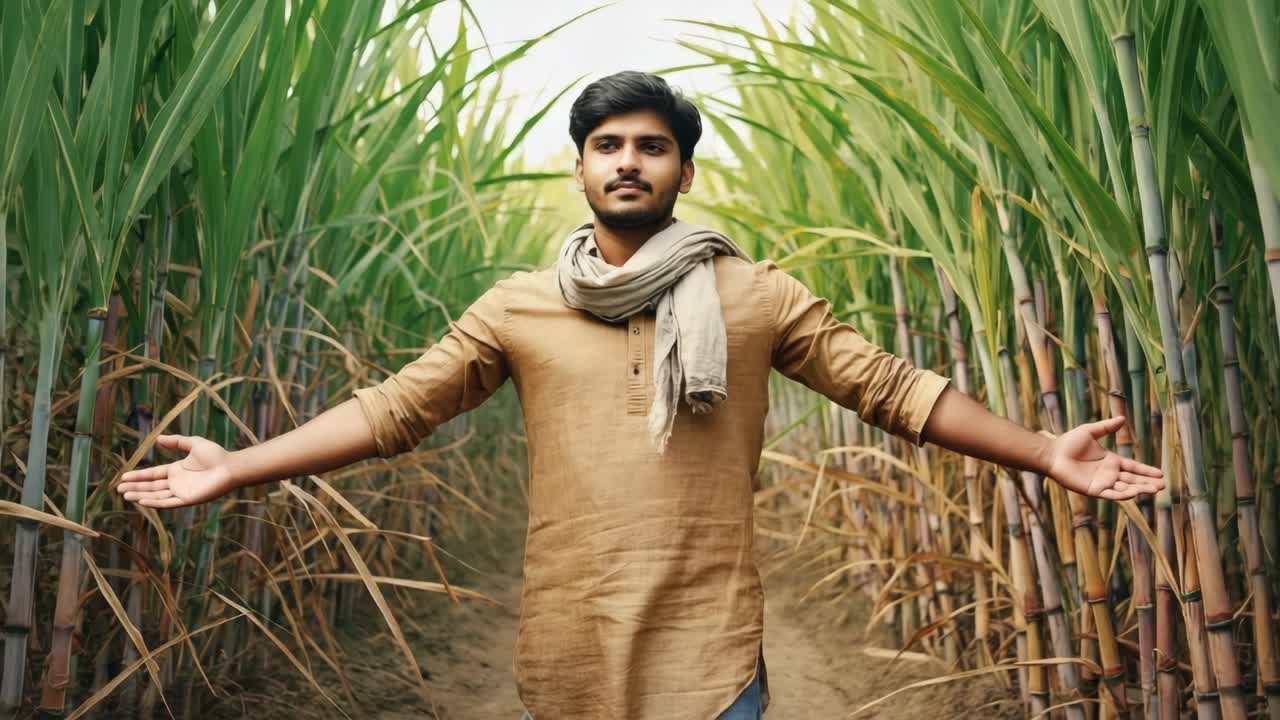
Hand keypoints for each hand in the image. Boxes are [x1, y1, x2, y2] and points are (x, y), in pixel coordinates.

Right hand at [115, 435, 237, 508]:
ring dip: (141, 495)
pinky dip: (155, 502)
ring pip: (156, 495)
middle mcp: (177, 482)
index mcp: (177, 470)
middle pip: (151, 486)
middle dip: (135, 487)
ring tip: (125, 495)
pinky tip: (142, 500)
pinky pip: (168, 503)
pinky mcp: (187, 500)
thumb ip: (176, 441)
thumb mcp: (193, 443)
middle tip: (119, 488)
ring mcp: (181, 492)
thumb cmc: (216, 455)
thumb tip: (158, 438)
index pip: (153, 474)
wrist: (230, 467)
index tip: (123, 476)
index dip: (138, 476)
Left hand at [1045, 416, 1164, 499]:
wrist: (1052, 453)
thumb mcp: (1091, 431)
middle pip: (1133, 479)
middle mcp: (1109, 473)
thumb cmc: (1069, 442)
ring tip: (1155, 489)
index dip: (1146, 471)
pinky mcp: (1093, 490)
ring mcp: (1102, 483)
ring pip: (1125, 488)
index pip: (1133, 467)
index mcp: (1111, 461)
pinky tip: (1134, 493)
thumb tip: (1122, 418)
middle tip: (1163, 485)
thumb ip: (1107, 427)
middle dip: (1148, 482)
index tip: (1161, 473)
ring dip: (1140, 489)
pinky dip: (1122, 494)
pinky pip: (1111, 494)